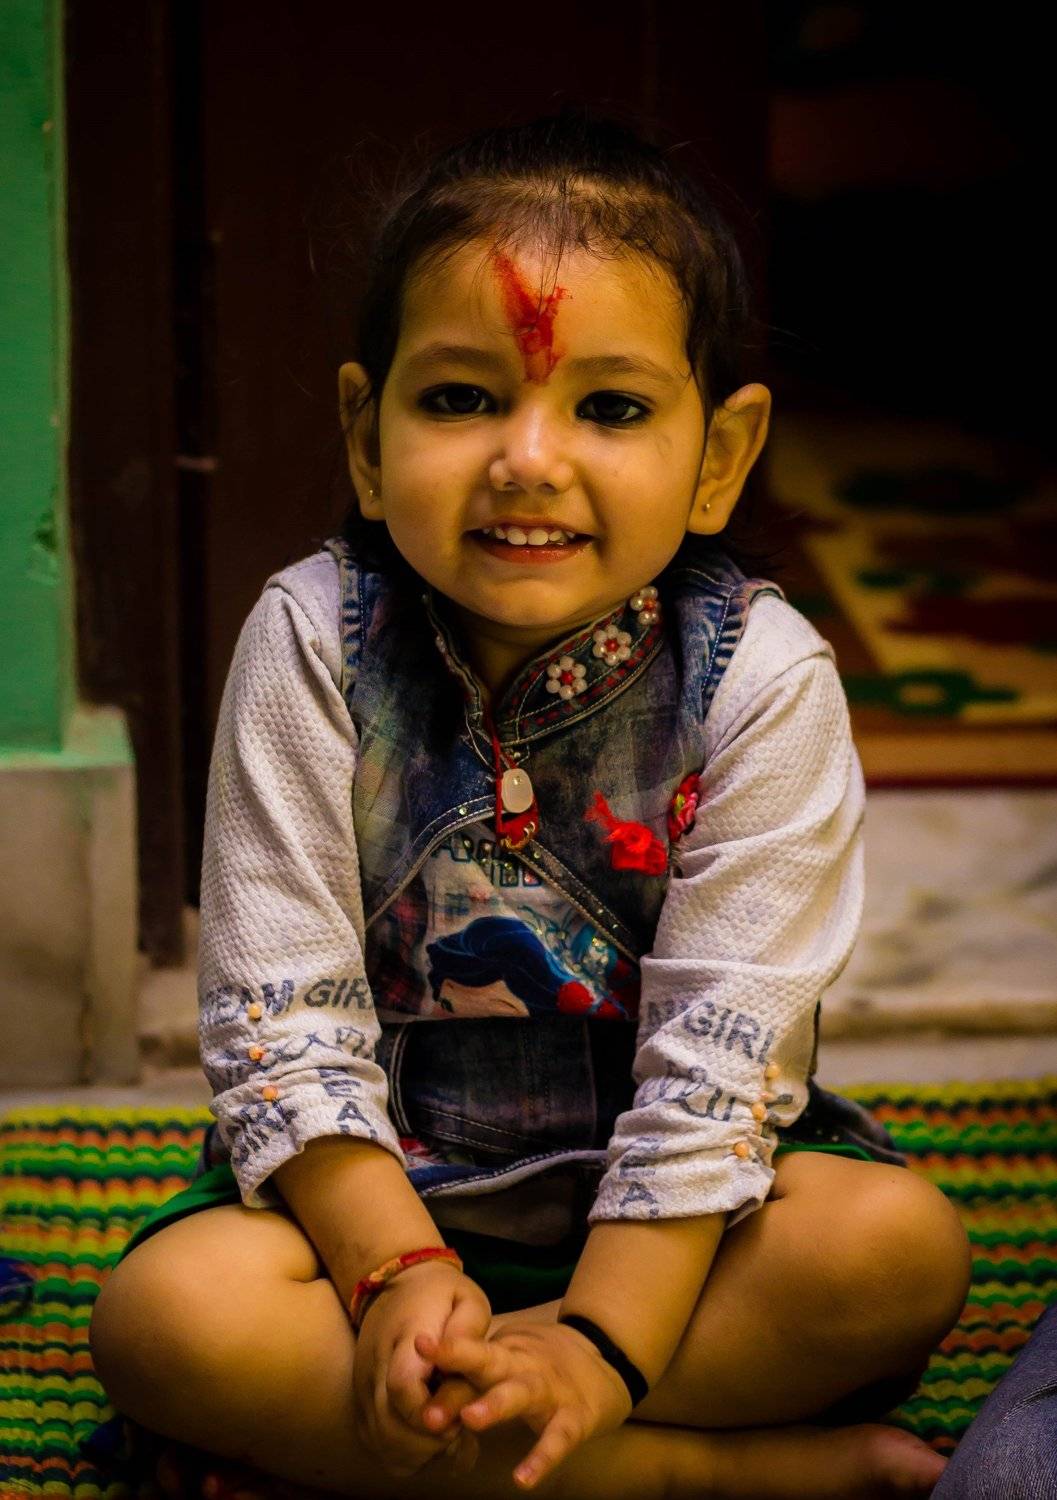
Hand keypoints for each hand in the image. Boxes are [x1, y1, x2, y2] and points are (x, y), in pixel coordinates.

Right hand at [351, 1261, 490, 1477]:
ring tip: (444, 1439)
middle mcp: (376, 1365)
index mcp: (405, 1338)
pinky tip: (426, 1443)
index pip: (402, 1385)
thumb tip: (461, 1368)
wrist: (395, 1283)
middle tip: (457, 1432)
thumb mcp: (467, 1300)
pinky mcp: (361, 1399)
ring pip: (380, 1440)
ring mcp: (363, 1385)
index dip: (428, 1412)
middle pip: (388, 1423)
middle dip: (428, 1441)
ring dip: (416, 1452)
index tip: (455, 1419)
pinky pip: (374, 1442)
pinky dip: (400, 1453)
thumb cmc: (440, 1295)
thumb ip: (468, 1333)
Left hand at [416, 1319, 632, 1489]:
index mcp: (502, 1353)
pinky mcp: (575, 1417)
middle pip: (488, 1361)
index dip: (443, 1353)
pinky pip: (557, 1439)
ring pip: (521, 1392)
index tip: (417, 1344)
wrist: (607, 1355)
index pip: (468, 1353)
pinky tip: (523, 1480)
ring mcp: (550, 1390)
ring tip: (471, 1419)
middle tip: (432, 1383)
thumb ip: (469, 1380)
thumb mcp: (507, 1360)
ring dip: (496, 1403)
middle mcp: (522, 1366)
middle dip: (460, 1365)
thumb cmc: (541, 1363)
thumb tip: (419, 1405)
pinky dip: (542, 1458)